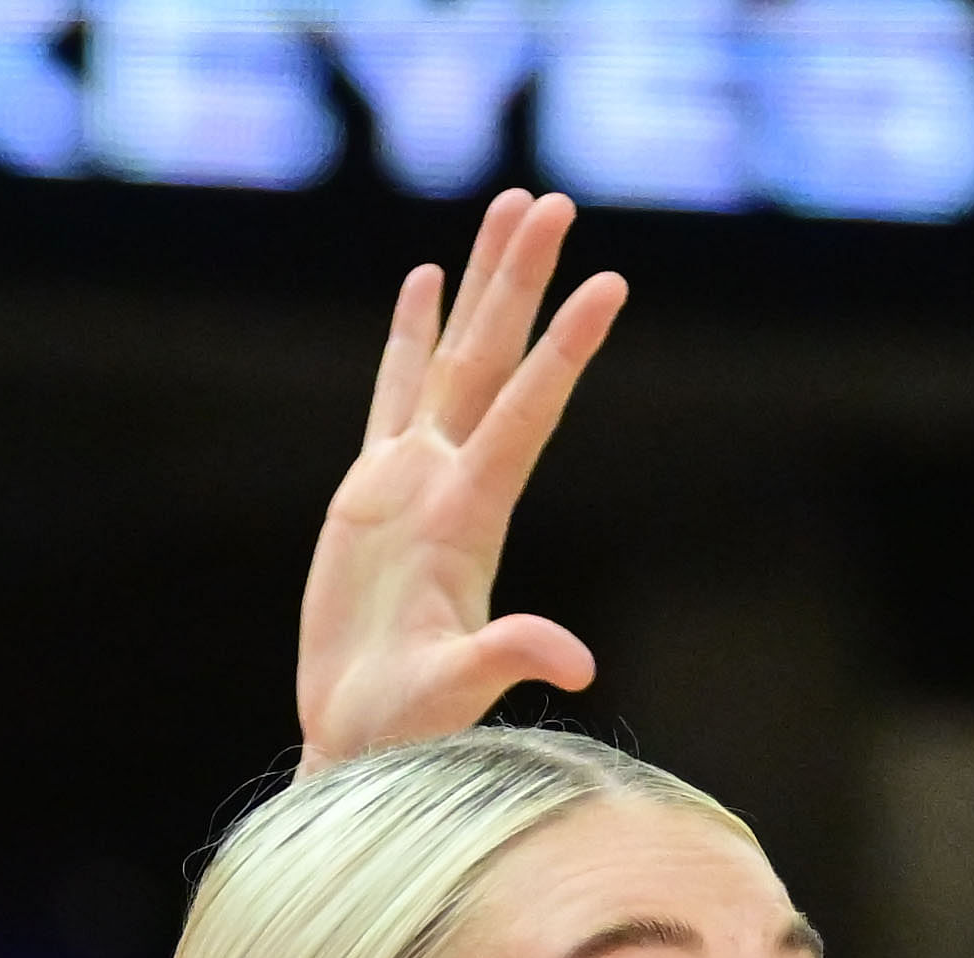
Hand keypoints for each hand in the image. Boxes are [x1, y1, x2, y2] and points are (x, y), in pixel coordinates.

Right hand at [295, 187, 624, 762]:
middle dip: (521, 279)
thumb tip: (577, 662)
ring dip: (480, 285)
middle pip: (493, 358)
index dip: (566, 348)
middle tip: (552, 200)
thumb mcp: (459, 688)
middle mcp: (450, 484)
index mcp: (470, 516)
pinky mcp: (370, 491)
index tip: (610, 284)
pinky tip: (425, 280)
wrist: (362, 741)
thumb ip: (511, 659)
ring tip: (508, 209)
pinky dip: (409, 336)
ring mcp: (413, 481)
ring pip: (452, 358)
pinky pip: (395, 392)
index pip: (528, 411)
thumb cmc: (409, 726)